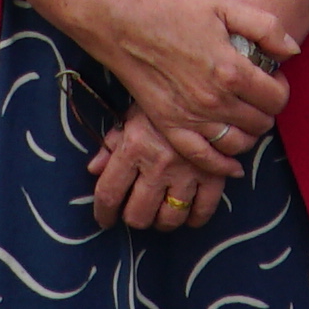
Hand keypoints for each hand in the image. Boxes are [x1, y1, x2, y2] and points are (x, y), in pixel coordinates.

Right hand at [58, 0, 288, 174]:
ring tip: (245, 115)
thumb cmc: (173, 7)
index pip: (277, 98)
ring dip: (250, 134)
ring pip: (238, 144)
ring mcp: (191, 118)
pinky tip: (232, 164)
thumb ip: (266, 27)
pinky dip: (222, 166)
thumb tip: (292, 51)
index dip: (281, 87)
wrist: (122, 19)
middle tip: (257, 92)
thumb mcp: (225, 5)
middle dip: (267, 109)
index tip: (272, 75)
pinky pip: (203, 159)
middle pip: (261, 122)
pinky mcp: (169, 126)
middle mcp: (214, 101)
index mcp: (232, 70)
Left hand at [83, 116, 229, 231]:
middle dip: (134, 218)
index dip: (103, 213)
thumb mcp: (130, 117)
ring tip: (160, 214)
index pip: (109, 194)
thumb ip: (111, 145)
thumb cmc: (161, 104)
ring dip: (162, 222)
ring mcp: (188, 172)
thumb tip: (94, 170)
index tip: (105, 219)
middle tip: (136, 212)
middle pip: (138, 215)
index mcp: (133, 147)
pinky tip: (188, 214)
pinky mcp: (214, 175)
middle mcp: (158, 164)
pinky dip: (195, 219)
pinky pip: (203, 211)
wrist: (204, 87)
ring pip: (170, 218)